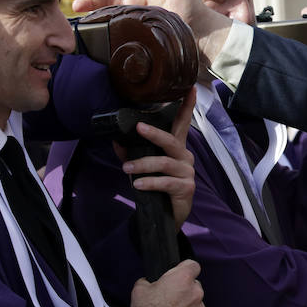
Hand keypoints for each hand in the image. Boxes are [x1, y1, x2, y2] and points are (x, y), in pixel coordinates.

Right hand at [73, 0, 231, 69]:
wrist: (205, 36)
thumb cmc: (194, 9)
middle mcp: (140, 5)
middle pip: (110, 0)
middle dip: (91, 1)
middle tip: (74, 6)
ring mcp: (140, 21)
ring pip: (113, 16)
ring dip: (97, 17)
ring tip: (80, 21)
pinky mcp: (142, 36)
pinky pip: (122, 33)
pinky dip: (109, 33)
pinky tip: (99, 38)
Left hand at [121, 88, 196, 227]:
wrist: (166, 218)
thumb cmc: (156, 188)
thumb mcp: (143, 168)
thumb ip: (131, 153)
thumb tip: (116, 140)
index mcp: (176, 149)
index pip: (183, 124)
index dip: (187, 106)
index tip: (190, 89)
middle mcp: (184, 157)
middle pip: (172, 141)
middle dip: (155, 134)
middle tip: (139, 128)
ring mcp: (187, 173)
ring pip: (165, 163)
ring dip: (144, 165)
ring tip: (127, 169)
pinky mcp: (186, 188)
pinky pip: (166, 182)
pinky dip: (150, 182)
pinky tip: (138, 185)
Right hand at [131, 259, 205, 306]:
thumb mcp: (140, 289)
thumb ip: (148, 281)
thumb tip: (147, 282)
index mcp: (183, 278)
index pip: (193, 266)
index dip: (185, 269)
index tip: (180, 275)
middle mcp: (195, 292)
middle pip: (194, 287)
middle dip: (184, 291)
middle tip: (170, 300)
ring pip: (196, 305)